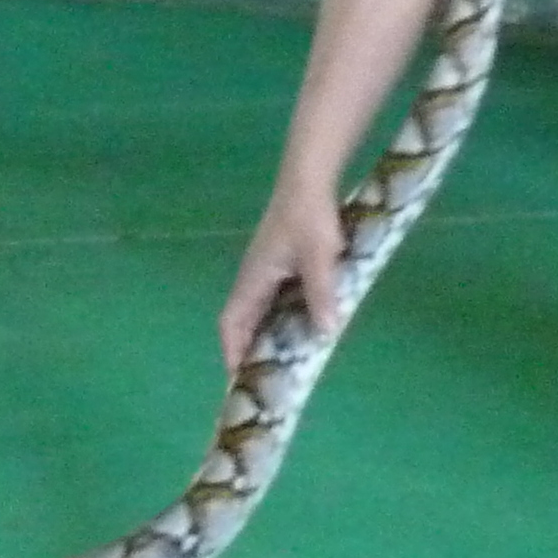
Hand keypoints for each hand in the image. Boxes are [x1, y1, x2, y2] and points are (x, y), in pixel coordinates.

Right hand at [219, 191, 346, 374]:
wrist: (309, 180)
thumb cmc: (309, 217)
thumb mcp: (319, 258)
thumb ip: (321, 294)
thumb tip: (326, 333)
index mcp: (253, 279)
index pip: (231, 322)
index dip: (232, 350)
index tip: (240, 378)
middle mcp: (254, 277)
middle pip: (243, 321)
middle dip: (250, 349)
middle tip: (267, 377)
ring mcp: (267, 269)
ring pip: (261, 310)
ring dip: (268, 333)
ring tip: (286, 358)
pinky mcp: (281, 261)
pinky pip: (276, 298)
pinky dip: (282, 316)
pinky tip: (304, 324)